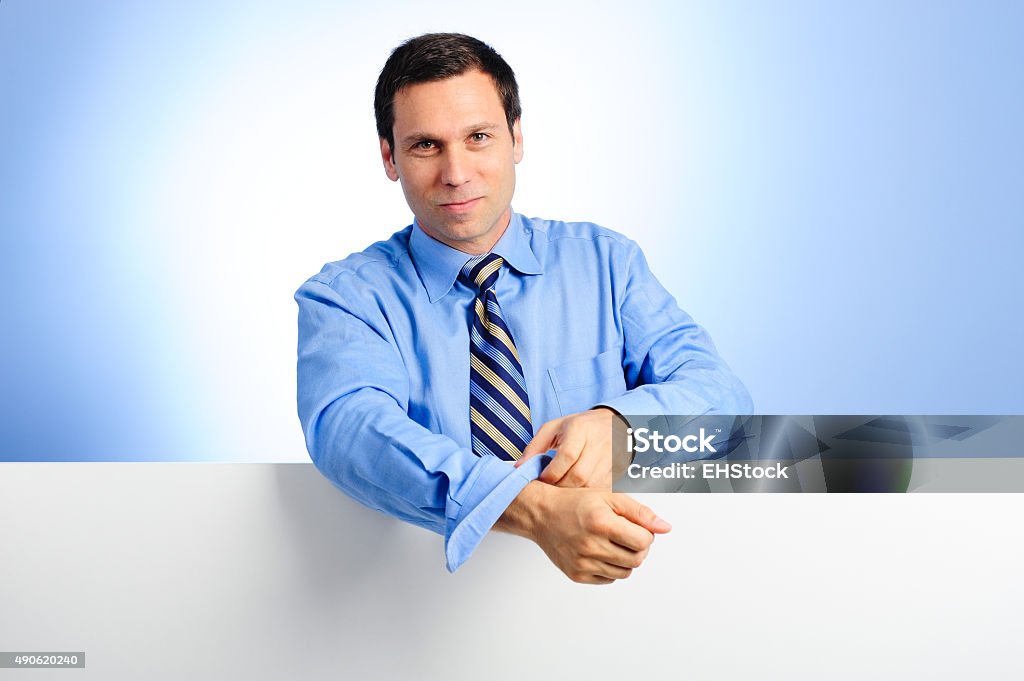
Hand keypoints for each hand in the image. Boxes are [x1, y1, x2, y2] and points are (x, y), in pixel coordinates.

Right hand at [496, 483, 671, 583]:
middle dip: (639, 547)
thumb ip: (640, 512)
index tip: (635, 527)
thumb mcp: (609, 497)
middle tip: (627, 535)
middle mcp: (591, 545)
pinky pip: (609, 579)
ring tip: (612, 542)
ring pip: (625, 572)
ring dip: (626, 558)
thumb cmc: (574, 503)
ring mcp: (583, 563)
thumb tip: (665, 527)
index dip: (646, 533)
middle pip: (637, 559)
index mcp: (601, 523)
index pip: (644, 541)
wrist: (541, 514)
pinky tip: (600, 551)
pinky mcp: (578, 575)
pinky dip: (610, 567)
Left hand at [515, 407, 626, 488]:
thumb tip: (518, 468)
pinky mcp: (617, 472)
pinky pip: (599, 491)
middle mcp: (598, 444)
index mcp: (580, 429)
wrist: (614, 424)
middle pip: (579, 475)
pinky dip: (586, 495)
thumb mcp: (553, 428)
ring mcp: (611, 459)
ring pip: (590, 486)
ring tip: (561, 490)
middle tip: (550, 489)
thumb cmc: (579, 427)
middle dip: (560, 486)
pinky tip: (576, 491)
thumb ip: (535, 447)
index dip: (551, 472)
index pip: (567, 456)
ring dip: (572, 494)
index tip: (542, 479)